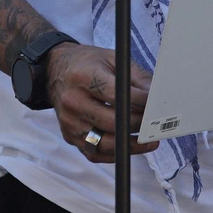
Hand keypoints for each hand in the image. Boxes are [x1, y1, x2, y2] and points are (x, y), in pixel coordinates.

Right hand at [44, 43, 159, 163]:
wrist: (55, 70)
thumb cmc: (87, 64)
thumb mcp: (112, 59)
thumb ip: (137, 78)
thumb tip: (158, 98)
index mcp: (83, 77)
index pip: (118, 95)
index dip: (141, 102)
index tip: (156, 105)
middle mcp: (73, 101)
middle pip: (113, 122)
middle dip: (138, 124)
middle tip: (155, 123)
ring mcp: (69, 121)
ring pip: (105, 143)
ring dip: (131, 144)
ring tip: (149, 141)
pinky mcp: (69, 136)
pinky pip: (95, 153)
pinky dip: (115, 153)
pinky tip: (129, 146)